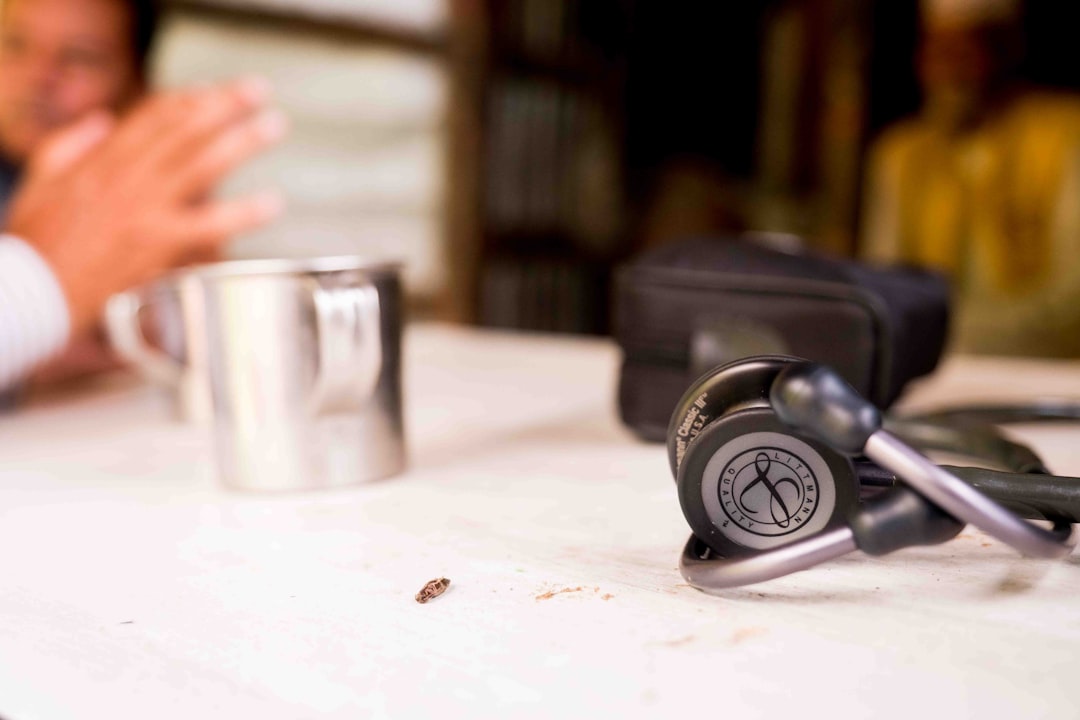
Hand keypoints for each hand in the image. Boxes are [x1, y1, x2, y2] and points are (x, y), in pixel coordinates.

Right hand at [4, 78, 285, 333]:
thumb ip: (70, 145)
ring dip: (242, 141)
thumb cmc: (35, 243)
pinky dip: (243, 212)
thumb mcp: (41, 181)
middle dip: (225, 105)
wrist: (33, 291)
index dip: (185, 100)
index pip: (149, 117)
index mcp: (100, 161)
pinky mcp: (158, 244)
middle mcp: (127, 178)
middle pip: (184, 130)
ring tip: (273, 125)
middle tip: (258, 90)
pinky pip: (210, 224)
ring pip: (202, 164)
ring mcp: (145, 209)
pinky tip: (271, 203)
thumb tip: (100, 119)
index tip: (212, 90)